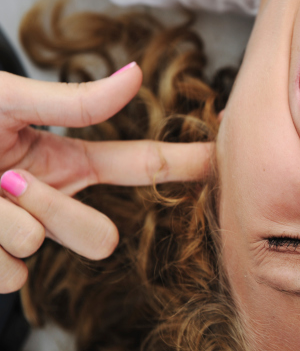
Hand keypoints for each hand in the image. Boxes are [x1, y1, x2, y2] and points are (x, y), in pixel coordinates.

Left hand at [0, 64, 212, 292]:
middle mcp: (52, 202)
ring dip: (2, 218)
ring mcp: (23, 238)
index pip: (141, 166)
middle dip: (54, 210)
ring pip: (44, 252)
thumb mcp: (5, 101)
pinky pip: (9, 276)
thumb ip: (73, 101)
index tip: (226, 164)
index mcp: (65, 161)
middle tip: (7, 179)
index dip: (186, 166)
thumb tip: (136, 73)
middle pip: (99, 237)